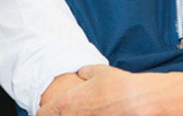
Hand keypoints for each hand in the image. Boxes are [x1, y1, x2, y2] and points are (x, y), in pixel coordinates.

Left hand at [37, 65, 182, 115]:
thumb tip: (82, 72)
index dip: (44, 112)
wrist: (140, 101)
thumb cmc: (120, 86)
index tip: (47, 111)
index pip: (43, 113)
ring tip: (86, 113)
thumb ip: (85, 71)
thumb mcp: (99, 71)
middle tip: (65, 113)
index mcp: (67, 103)